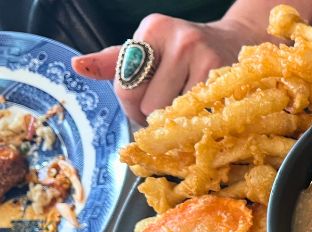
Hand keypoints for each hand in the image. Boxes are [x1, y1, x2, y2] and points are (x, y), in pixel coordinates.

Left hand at [71, 14, 269, 124]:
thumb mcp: (147, 50)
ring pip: (175, 116)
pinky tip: (200, 112)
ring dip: (176, 123)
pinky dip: (196, 123)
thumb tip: (77, 66)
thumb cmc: (182, 52)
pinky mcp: (225, 78)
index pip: (127, 85)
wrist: (233, 43)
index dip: (131, 106)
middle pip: (151, 105)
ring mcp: (205, 57)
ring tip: (184, 109)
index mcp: (153, 28)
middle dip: (155, 116)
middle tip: (166, 109)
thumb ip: (114, 62)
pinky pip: (198, 117)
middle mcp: (179, 39)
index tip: (142, 106)